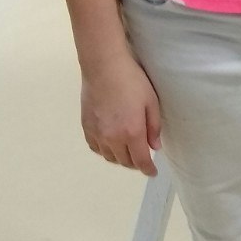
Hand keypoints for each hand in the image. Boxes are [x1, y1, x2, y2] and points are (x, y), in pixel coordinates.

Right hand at [80, 51, 161, 176]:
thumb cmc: (132, 81)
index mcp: (132, 133)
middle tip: (143, 158)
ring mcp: (97, 134)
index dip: (148, 169)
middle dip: (135, 163)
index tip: (152, 172)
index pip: (140, 161)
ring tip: (128, 152)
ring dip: (120, 158)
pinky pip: (96, 148)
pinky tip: (110, 145)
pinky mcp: (86, 127)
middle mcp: (112, 138)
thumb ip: (154, 127)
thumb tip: (154, 147)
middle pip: (124, 161)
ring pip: (109, 157)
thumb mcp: (151, 102)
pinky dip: (105, 151)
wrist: (104, 67)